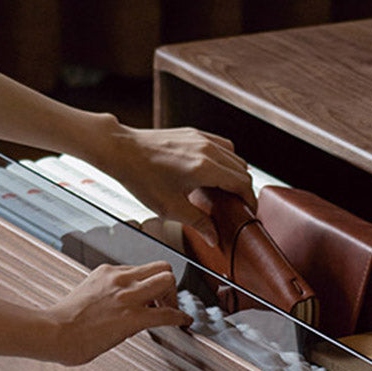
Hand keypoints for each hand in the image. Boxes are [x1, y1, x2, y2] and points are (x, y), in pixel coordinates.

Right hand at [46, 261, 190, 365]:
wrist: (54, 332)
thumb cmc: (64, 321)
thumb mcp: (87, 293)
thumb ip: (106, 293)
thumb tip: (117, 305)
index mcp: (107, 272)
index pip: (142, 268)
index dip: (152, 283)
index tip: (155, 297)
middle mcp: (119, 279)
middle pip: (161, 267)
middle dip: (169, 285)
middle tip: (166, 303)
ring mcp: (127, 296)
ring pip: (167, 281)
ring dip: (175, 299)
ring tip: (172, 312)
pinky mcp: (132, 317)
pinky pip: (167, 314)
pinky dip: (180, 318)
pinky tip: (184, 323)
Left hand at [92, 124, 256, 246]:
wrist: (121, 151)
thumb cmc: (141, 177)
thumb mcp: (171, 207)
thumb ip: (198, 223)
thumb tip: (214, 237)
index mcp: (204, 168)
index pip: (242, 183)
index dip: (250, 200)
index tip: (250, 211)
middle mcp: (206, 149)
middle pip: (243, 170)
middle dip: (245, 189)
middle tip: (239, 205)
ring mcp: (201, 138)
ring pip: (235, 156)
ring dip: (237, 173)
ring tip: (228, 190)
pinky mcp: (194, 133)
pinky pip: (222, 145)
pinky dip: (226, 159)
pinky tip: (216, 172)